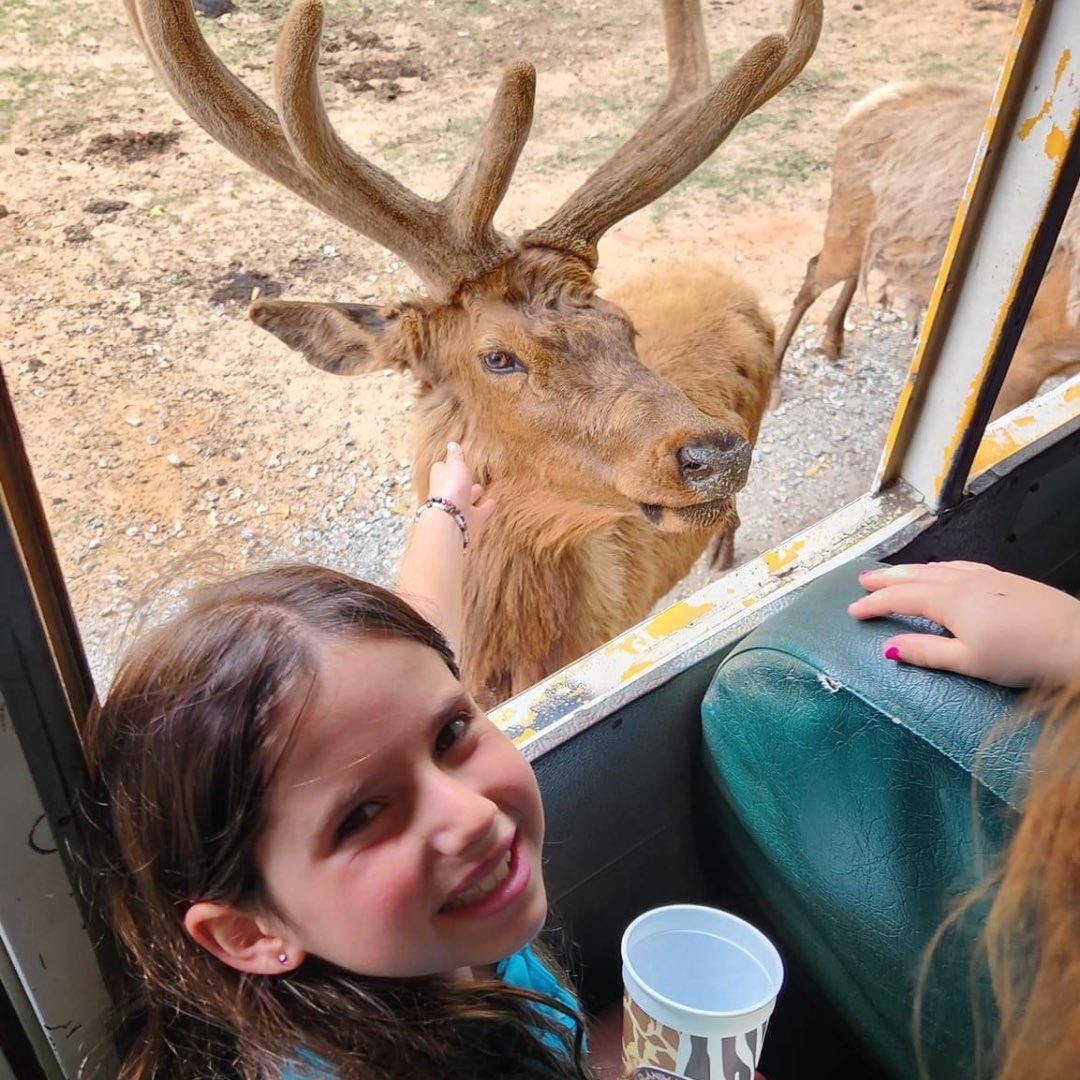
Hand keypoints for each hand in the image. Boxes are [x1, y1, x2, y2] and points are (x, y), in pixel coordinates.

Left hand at [426, 442, 494, 546]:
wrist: (451, 516)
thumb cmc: (451, 486)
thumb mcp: (455, 464)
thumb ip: (456, 455)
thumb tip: (451, 444)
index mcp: (440, 477)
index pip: (443, 468)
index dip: (449, 464)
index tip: (456, 460)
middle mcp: (446, 493)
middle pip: (454, 485)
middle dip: (461, 481)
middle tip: (469, 476)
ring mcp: (457, 507)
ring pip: (466, 499)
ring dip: (472, 494)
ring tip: (481, 489)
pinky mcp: (468, 520)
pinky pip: (479, 512)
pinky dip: (485, 508)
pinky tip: (493, 502)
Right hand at [848, 561, 1079, 686]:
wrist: (1075, 640)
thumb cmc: (1022, 655)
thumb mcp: (969, 662)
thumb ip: (926, 652)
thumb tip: (889, 648)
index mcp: (949, 601)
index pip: (900, 598)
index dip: (874, 604)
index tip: (853, 610)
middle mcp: (962, 582)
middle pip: (914, 576)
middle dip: (885, 579)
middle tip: (862, 580)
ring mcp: (985, 577)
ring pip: (936, 568)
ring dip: (909, 571)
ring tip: (892, 573)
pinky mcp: (1003, 580)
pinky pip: (959, 566)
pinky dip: (938, 567)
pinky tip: (940, 570)